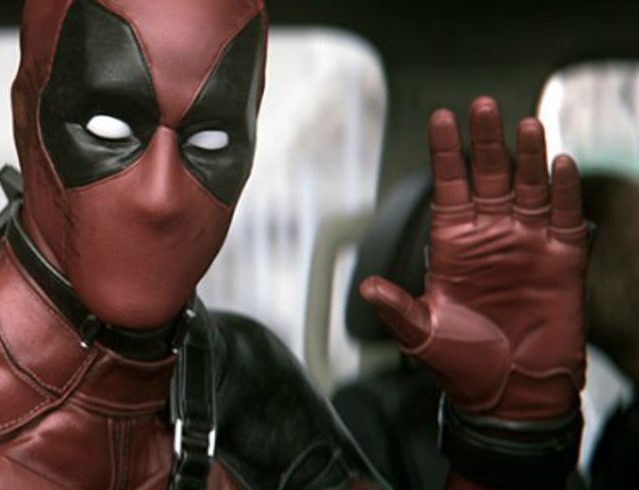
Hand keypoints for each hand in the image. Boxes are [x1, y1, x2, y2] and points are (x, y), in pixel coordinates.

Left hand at [359, 96, 586, 419]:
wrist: (510, 394)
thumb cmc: (463, 365)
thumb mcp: (421, 334)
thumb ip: (397, 307)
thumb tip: (365, 286)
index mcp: (452, 244)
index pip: (447, 187)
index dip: (445, 154)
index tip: (440, 119)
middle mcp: (489, 236)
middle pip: (488, 176)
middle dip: (485, 141)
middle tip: (482, 106)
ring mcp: (526, 244)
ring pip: (528, 187)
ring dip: (527, 156)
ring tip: (523, 125)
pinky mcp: (561, 260)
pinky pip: (564, 217)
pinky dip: (564, 191)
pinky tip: (560, 164)